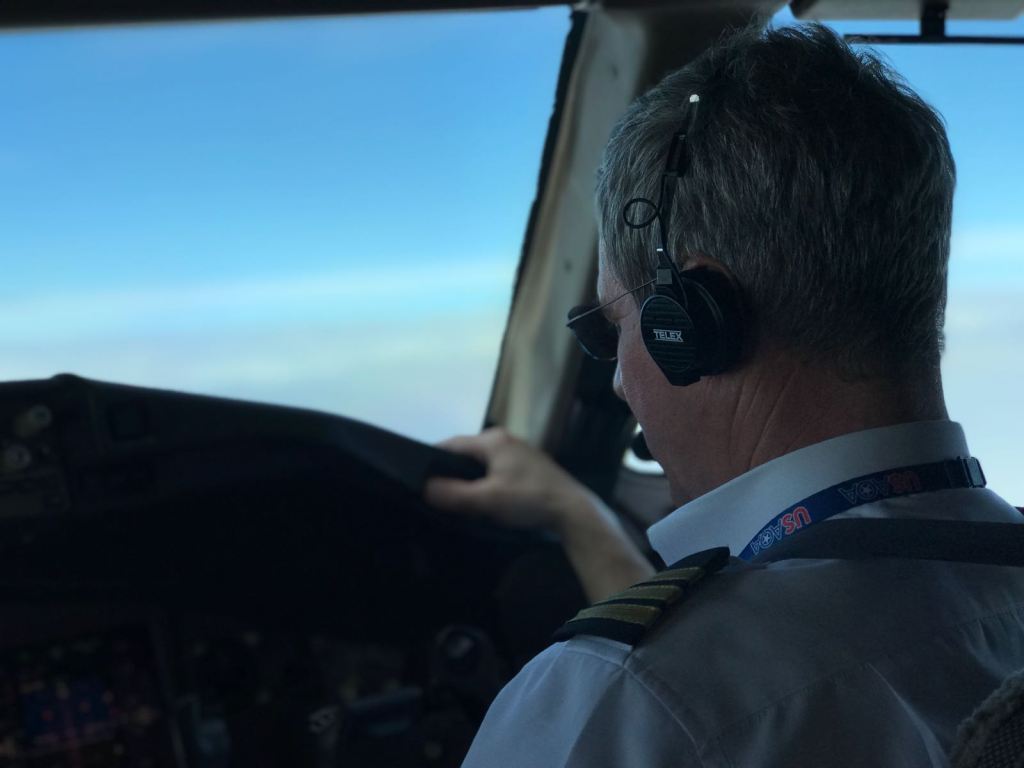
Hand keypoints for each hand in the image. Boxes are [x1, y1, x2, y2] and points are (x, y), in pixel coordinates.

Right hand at [424, 427, 589, 534]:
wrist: (573, 511)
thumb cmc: (529, 499)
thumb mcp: (487, 500)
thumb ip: (453, 494)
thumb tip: (424, 488)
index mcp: (493, 439)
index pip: (451, 445)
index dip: (431, 461)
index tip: (416, 479)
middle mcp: (504, 439)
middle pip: (465, 453)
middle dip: (449, 472)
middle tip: (433, 493)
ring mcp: (518, 452)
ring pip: (481, 464)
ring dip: (468, 479)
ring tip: (453, 499)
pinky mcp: (527, 467)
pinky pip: (495, 471)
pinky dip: (484, 483)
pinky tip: (481, 500)